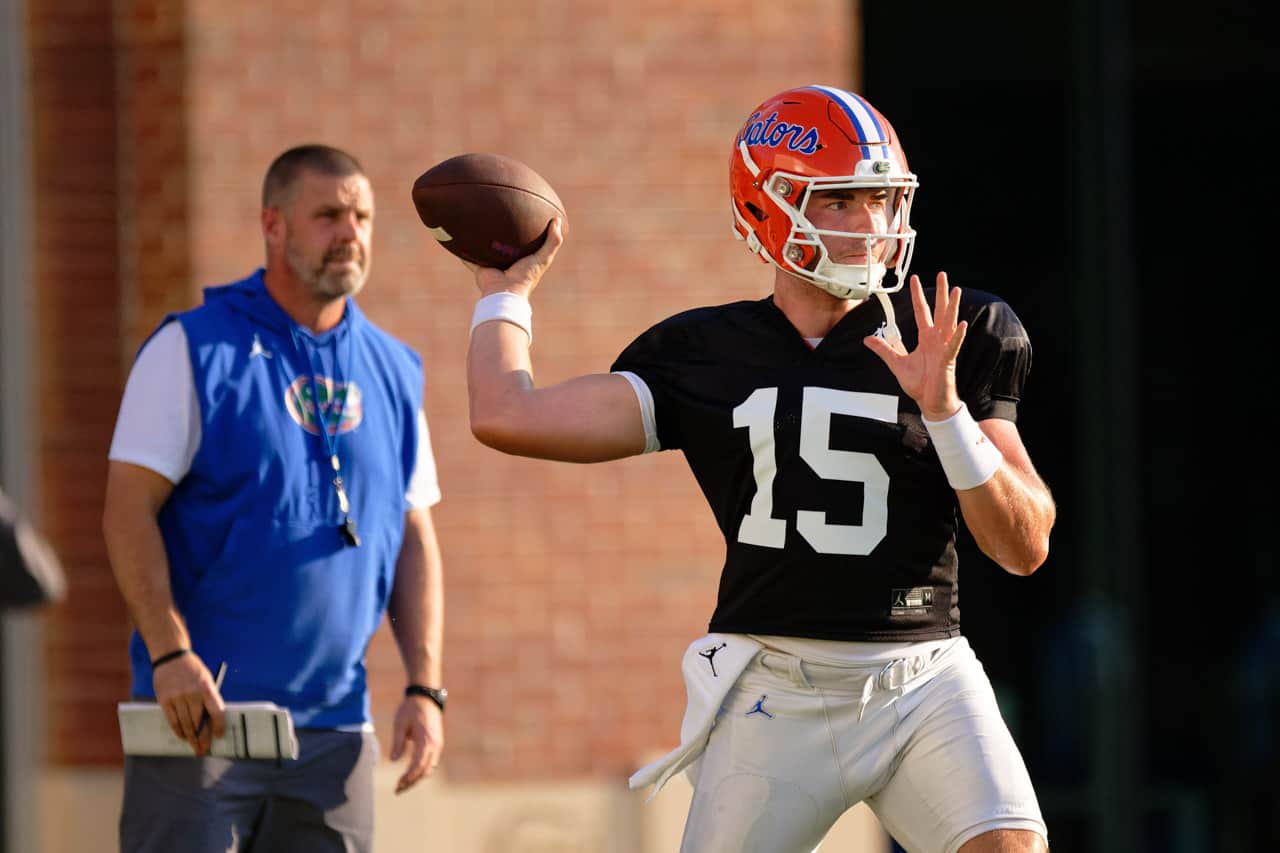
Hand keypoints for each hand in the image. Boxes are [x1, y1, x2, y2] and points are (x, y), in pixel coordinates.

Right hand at [152, 654, 224, 755]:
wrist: (171, 657)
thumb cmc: (192, 670)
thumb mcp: (206, 679)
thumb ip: (208, 697)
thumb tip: (211, 720)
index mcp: (207, 688)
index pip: (216, 711)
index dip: (218, 726)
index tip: (219, 736)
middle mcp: (193, 694)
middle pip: (199, 722)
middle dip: (202, 738)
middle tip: (203, 749)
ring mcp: (177, 698)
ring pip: (185, 724)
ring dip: (190, 738)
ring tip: (194, 747)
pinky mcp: (165, 700)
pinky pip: (172, 720)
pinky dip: (178, 730)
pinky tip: (182, 736)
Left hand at [389, 696, 443, 793]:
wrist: (426, 696)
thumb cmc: (411, 709)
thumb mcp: (400, 723)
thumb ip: (397, 742)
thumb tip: (393, 760)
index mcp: (426, 740)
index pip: (418, 765)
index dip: (409, 777)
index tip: (398, 784)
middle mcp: (435, 745)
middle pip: (425, 771)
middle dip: (412, 782)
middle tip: (398, 790)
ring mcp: (438, 745)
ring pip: (430, 768)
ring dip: (417, 778)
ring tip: (403, 784)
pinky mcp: (437, 743)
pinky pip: (431, 762)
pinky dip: (422, 770)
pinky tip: (412, 774)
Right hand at [465, 218, 563, 299]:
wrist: (505, 293)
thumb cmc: (526, 277)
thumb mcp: (544, 258)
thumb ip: (553, 241)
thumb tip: (557, 220)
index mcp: (521, 259)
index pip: (524, 242)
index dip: (525, 230)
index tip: (525, 215)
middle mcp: (506, 261)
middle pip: (503, 244)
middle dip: (501, 232)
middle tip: (499, 213)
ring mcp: (492, 264)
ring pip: (485, 248)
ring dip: (482, 239)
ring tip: (476, 220)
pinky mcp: (479, 267)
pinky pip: (468, 257)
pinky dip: (463, 249)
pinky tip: (458, 234)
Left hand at [863, 272, 965, 420]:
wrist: (930, 402)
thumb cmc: (919, 384)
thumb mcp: (896, 363)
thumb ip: (884, 349)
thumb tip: (867, 339)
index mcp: (926, 338)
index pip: (922, 311)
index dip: (918, 295)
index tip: (915, 279)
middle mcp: (937, 339)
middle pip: (939, 311)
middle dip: (940, 293)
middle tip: (943, 274)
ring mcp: (944, 349)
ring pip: (949, 323)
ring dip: (952, 307)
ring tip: (955, 290)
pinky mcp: (948, 361)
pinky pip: (953, 346)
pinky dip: (957, 335)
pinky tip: (961, 324)